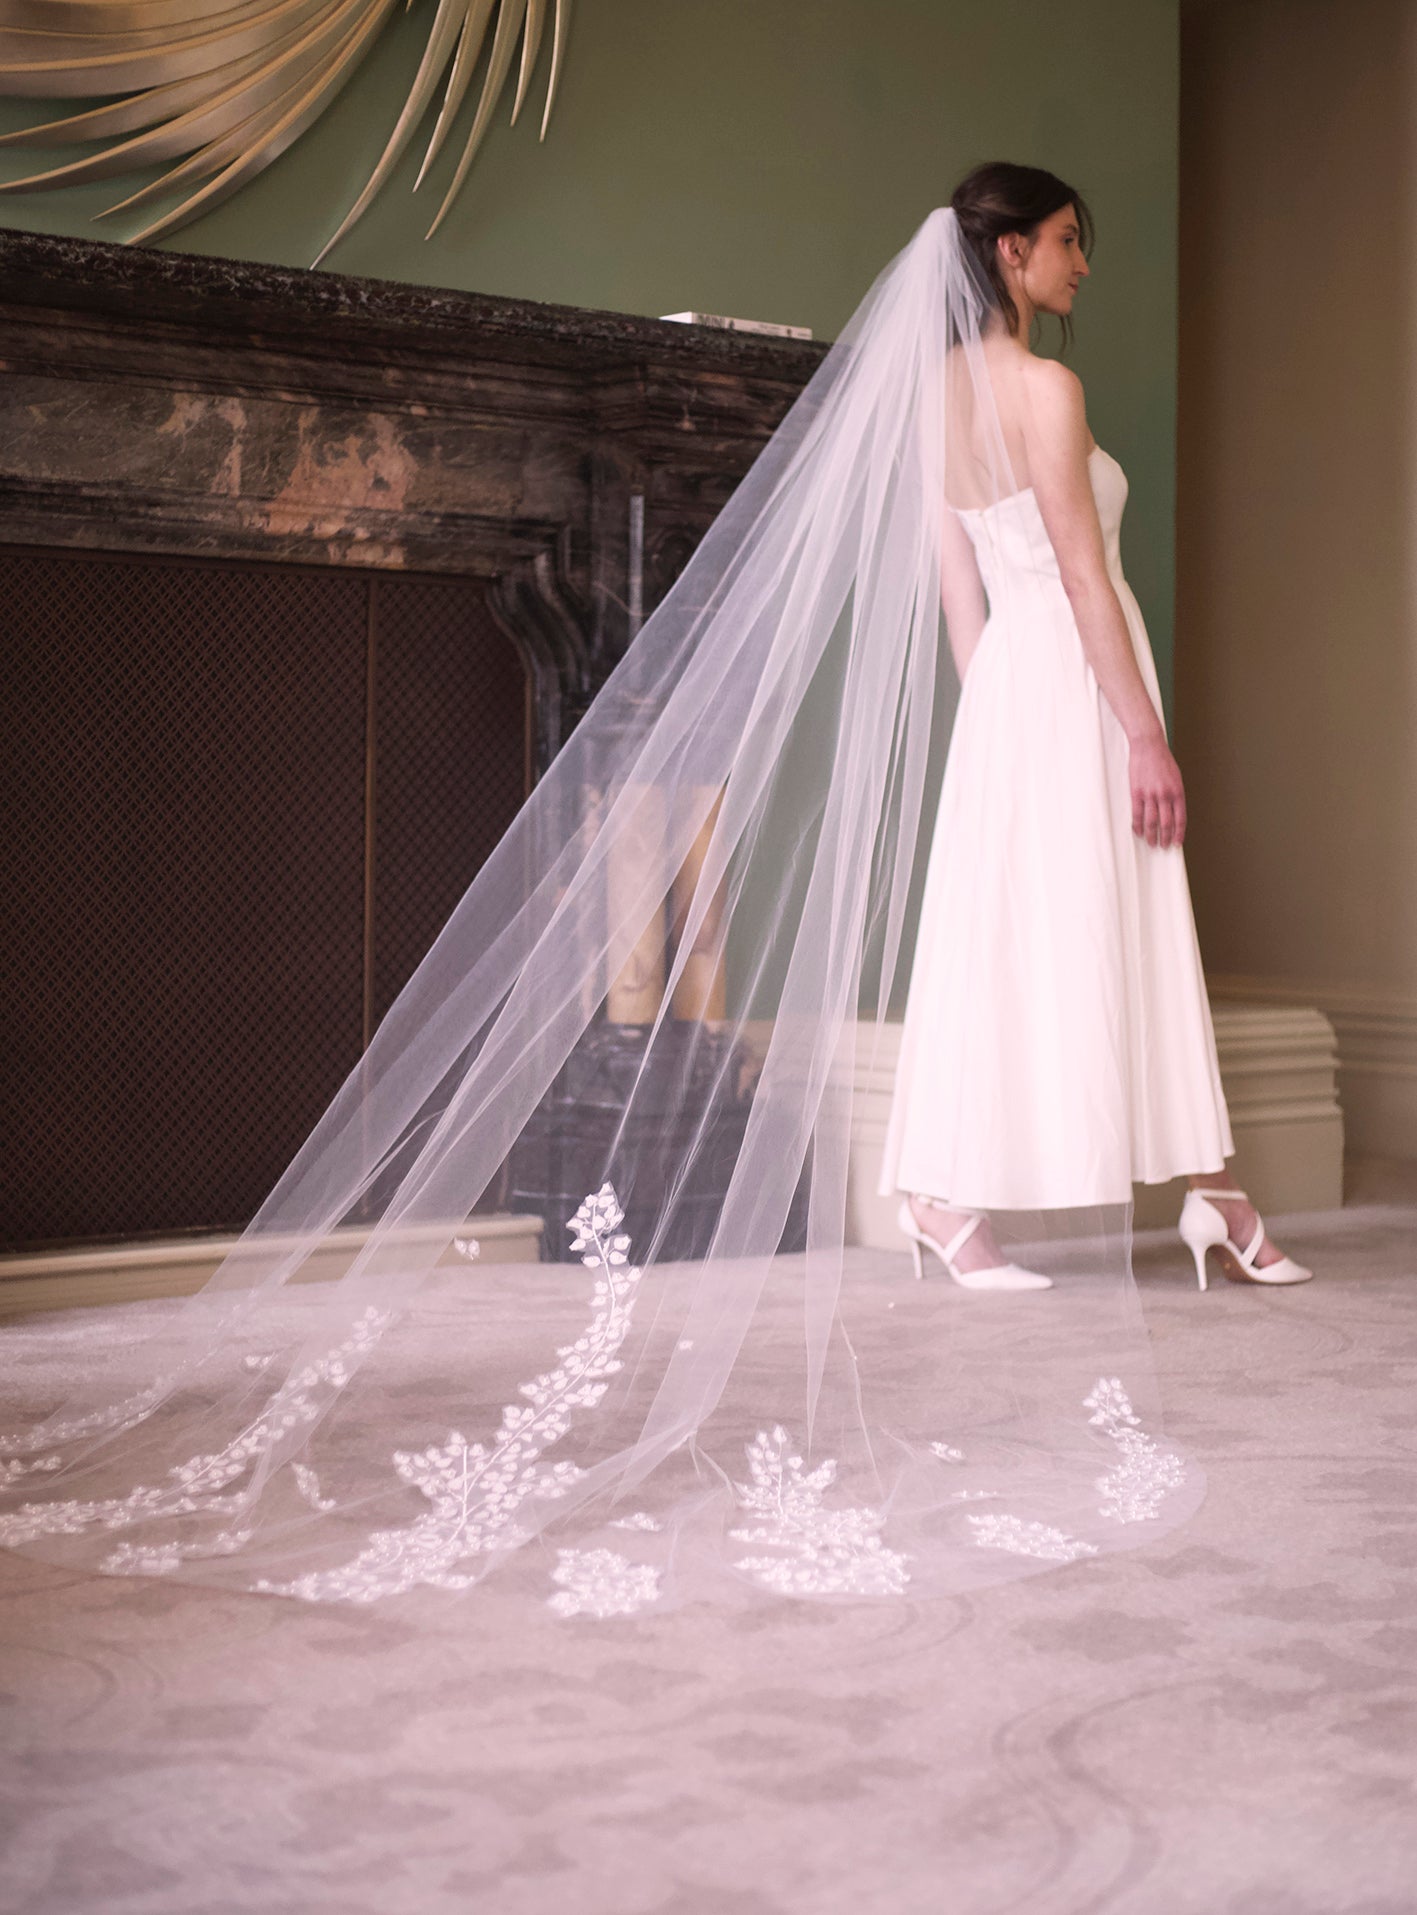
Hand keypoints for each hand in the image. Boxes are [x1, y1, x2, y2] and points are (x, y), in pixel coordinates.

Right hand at [1127, 732, 1185, 847]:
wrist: (1148, 745)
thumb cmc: (1162, 760)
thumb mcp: (1176, 777)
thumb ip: (1175, 794)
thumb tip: (1174, 810)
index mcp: (1177, 792)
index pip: (1180, 818)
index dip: (1179, 833)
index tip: (1177, 843)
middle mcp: (1165, 795)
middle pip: (1166, 823)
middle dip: (1165, 838)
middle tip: (1163, 847)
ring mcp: (1150, 794)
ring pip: (1152, 822)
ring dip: (1152, 835)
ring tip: (1151, 843)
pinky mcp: (1136, 792)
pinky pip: (1137, 814)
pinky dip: (1138, 825)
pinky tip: (1138, 832)